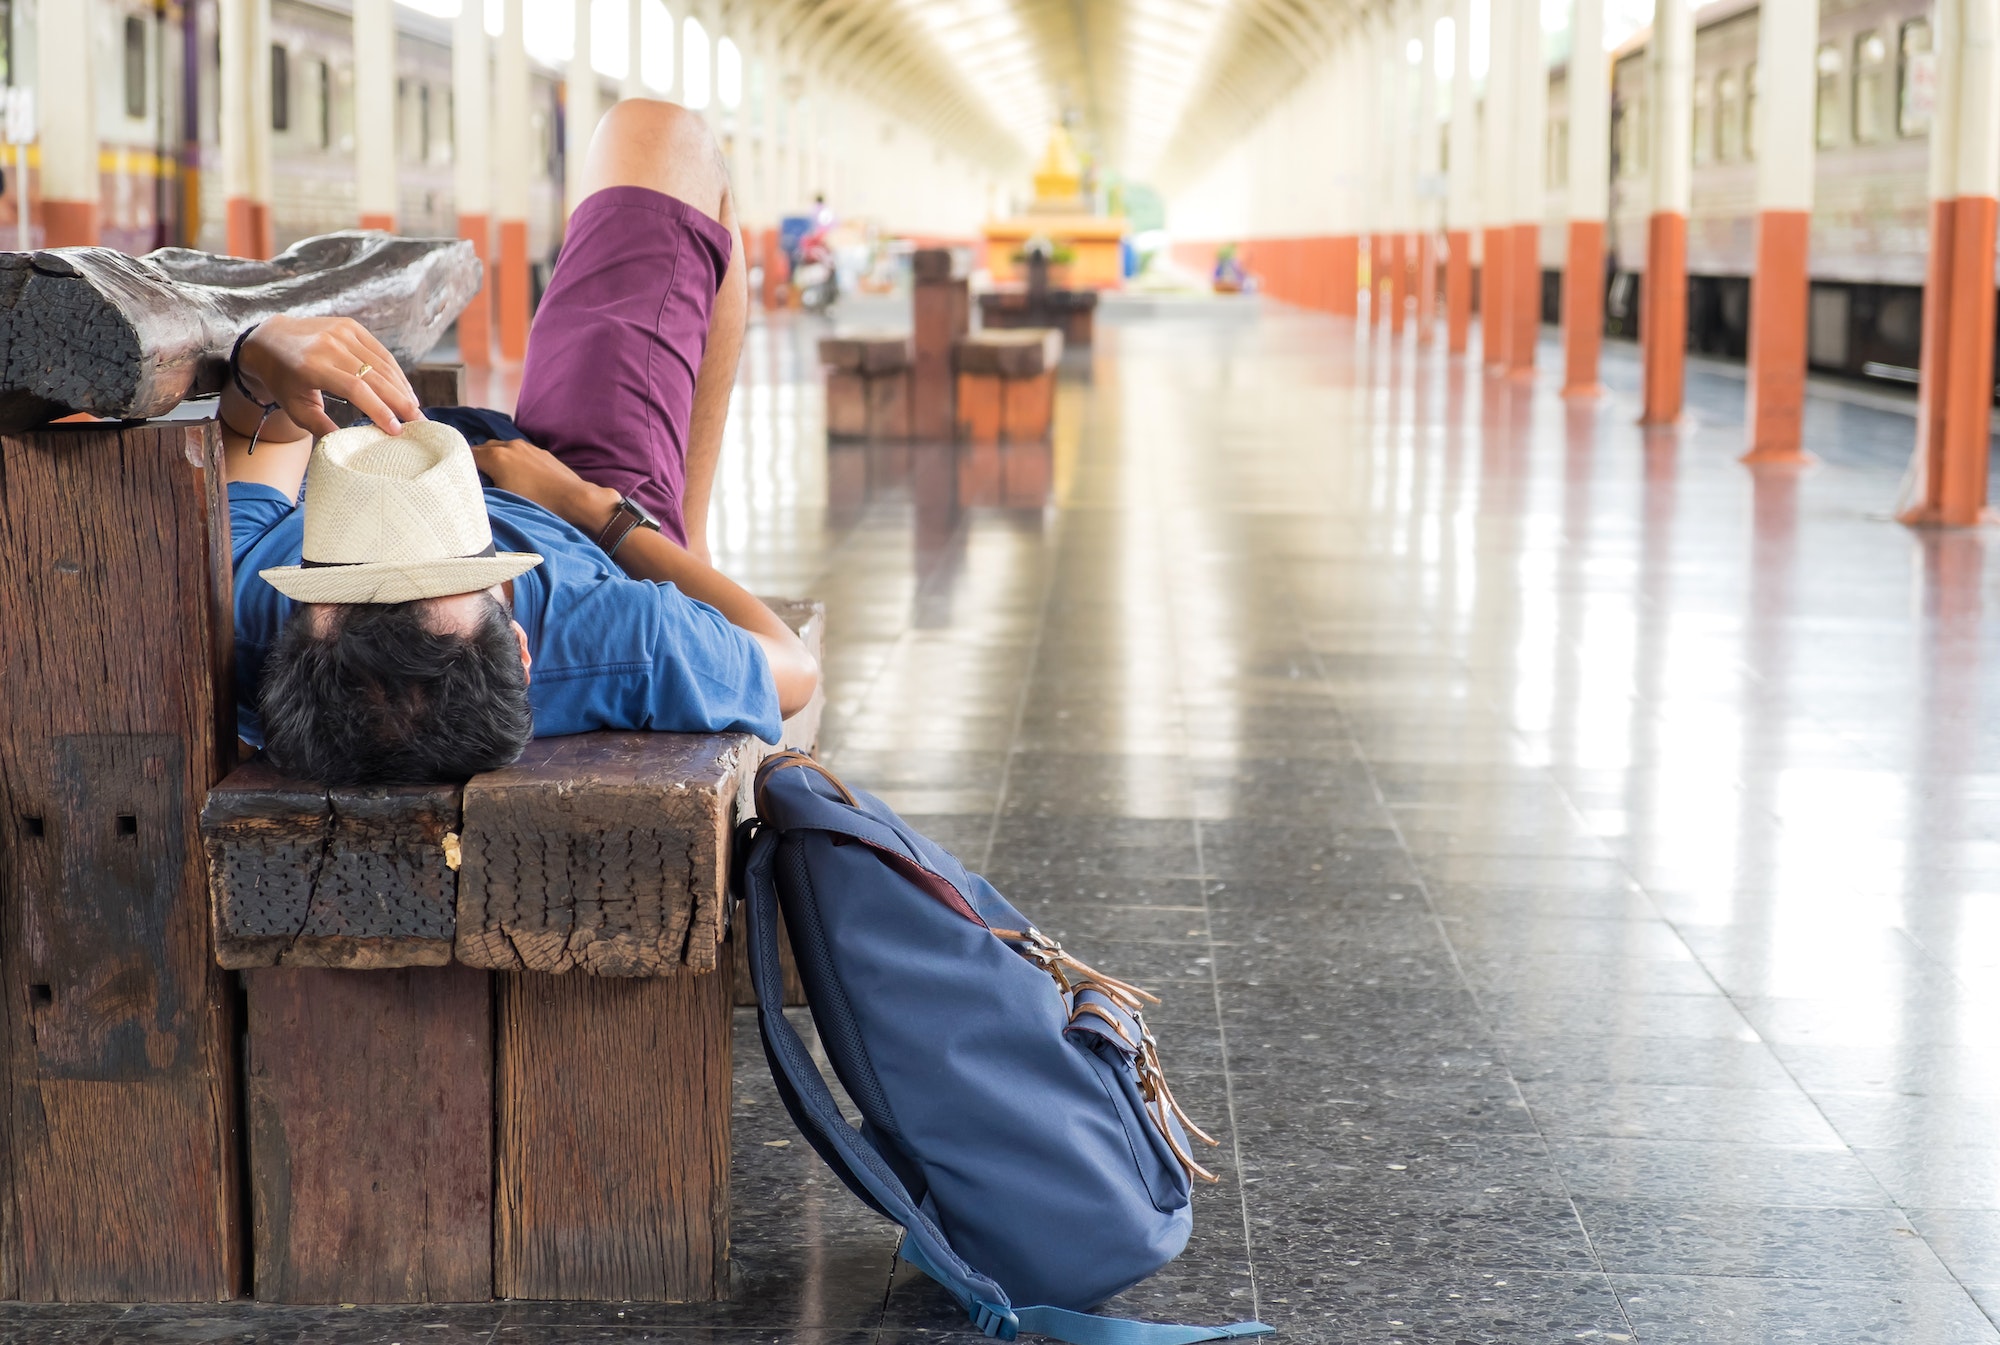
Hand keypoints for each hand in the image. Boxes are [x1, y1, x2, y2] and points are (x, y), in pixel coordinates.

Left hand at [238, 315, 421, 437]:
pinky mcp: (350, 326)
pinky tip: (405, 391)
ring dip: (402, 389)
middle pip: (375, 376)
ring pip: (382, 364)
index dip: (379, 410)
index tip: (395, 430)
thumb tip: (350, 447)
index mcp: (311, 366)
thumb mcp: (295, 408)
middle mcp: (329, 345)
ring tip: (415, 410)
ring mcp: (341, 331)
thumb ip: (321, 428)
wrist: (270, 339)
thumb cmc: (283, 380)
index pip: (355, 389)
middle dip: (400, 402)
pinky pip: (380, 352)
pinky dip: (396, 373)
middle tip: (419, 423)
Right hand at [469, 438, 618, 533]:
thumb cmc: (539, 503)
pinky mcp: (540, 452)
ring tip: (492, 476)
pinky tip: (514, 474)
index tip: (455, 475)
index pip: (467, 454)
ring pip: (500, 448)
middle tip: (472, 477)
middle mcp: (510, 446)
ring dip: (493, 459)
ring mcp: (527, 447)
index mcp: (497, 456)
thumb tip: (471, 485)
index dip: (459, 464)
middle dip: (476, 461)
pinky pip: (517, 451)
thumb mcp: (504, 498)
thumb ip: (484, 487)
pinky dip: (509, 459)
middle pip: (483, 448)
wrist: (575, 500)